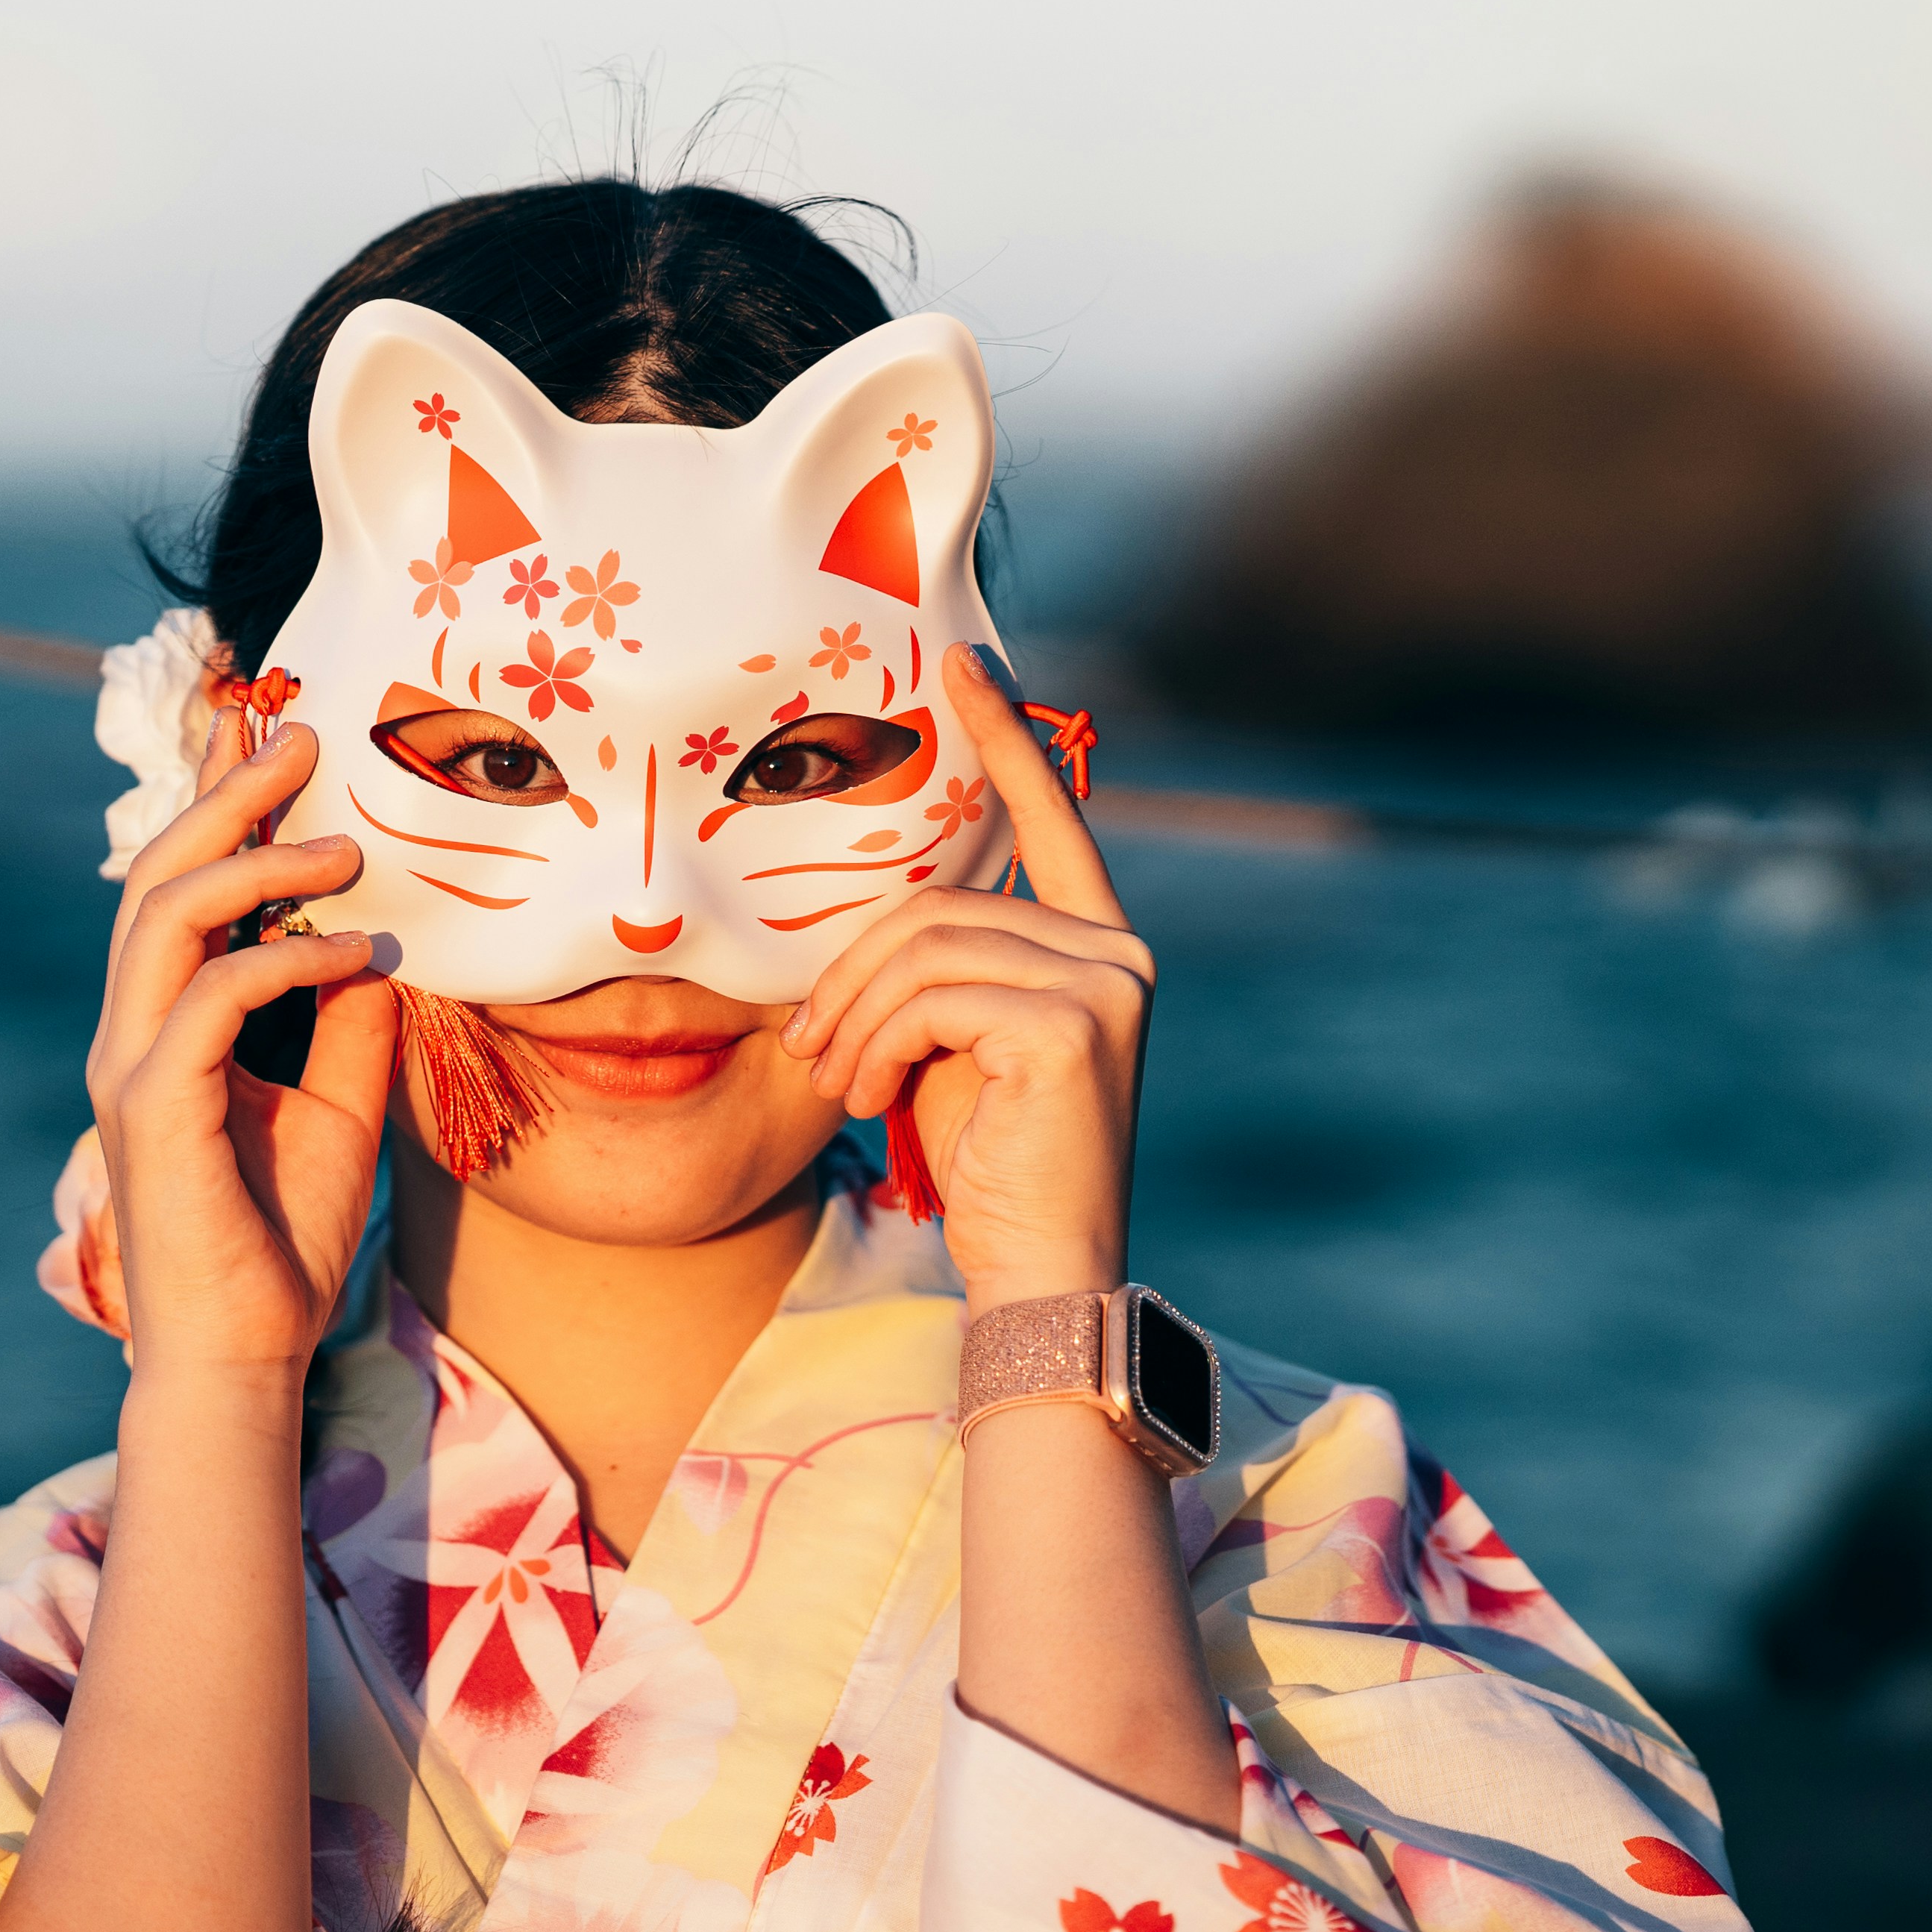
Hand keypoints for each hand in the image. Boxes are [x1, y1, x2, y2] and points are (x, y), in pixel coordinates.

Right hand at [85, 714, 401, 1381]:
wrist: (245, 1353)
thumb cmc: (281, 1237)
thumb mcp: (338, 1108)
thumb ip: (346, 1024)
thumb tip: (381, 946)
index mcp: (167, 1028)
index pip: (180, 892)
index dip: (217, 808)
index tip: (271, 739)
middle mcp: (134, 1036)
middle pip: (157, 880)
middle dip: (226, 798)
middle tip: (300, 737)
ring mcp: (134, 1070)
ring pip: (166, 922)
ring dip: (257, 867)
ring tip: (346, 844)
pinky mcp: (154, 1112)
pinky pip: (209, 1003)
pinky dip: (285, 961)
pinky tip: (357, 952)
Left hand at [783, 644, 1151, 1306]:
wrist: (1036, 1267)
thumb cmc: (986, 1159)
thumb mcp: (955, 1038)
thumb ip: (943, 962)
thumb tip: (877, 902)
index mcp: (1097, 940)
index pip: (1047, 819)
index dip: (1003, 739)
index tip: (959, 664)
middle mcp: (1118, 948)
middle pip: (942, 901)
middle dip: (855, 970)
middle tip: (813, 1045)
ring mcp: (1106, 981)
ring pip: (925, 947)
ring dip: (858, 1018)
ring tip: (842, 1081)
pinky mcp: (1074, 1023)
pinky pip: (931, 997)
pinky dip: (879, 1047)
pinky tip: (878, 1100)